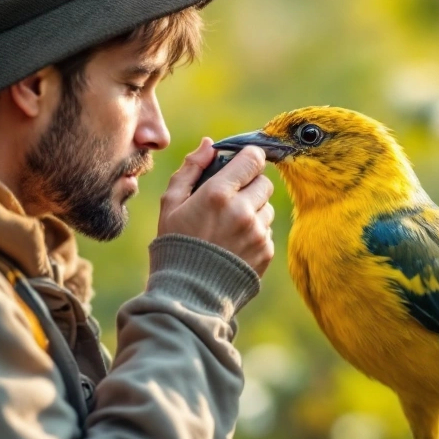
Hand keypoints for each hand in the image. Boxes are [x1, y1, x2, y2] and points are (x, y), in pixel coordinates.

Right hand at [158, 139, 274, 276]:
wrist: (188, 294)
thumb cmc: (175, 245)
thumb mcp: (171, 204)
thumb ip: (190, 169)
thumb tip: (209, 144)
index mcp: (217, 193)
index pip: (253, 158)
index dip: (248, 159)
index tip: (241, 165)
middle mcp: (242, 211)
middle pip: (265, 181)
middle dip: (250, 185)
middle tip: (232, 198)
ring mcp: (257, 233)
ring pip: (267, 207)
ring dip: (254, 210)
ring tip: (230, 226)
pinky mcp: (266, 252)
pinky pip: (268, 231)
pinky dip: (255, 233)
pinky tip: (234, 244)